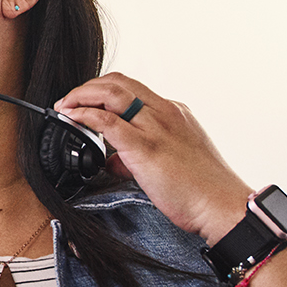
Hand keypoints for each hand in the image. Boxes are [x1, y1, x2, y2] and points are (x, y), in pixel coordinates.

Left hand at [53, 73, 248, 241]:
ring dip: (81, 95)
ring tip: (65, 106)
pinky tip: (71, 118)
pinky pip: (106, 121)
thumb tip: (112, 161)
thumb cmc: (202, 189)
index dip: (102, 90)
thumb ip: (139, 156)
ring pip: (111, 92)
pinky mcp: (145, 146)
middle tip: (69, 101)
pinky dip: (83, 114)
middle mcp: (165, 112)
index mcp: (174, 113)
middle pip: (118, 82)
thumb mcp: (172, 161)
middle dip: (87, 87)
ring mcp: (156, 127)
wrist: (222, 205)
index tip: (85, 101)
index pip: (132, 88)